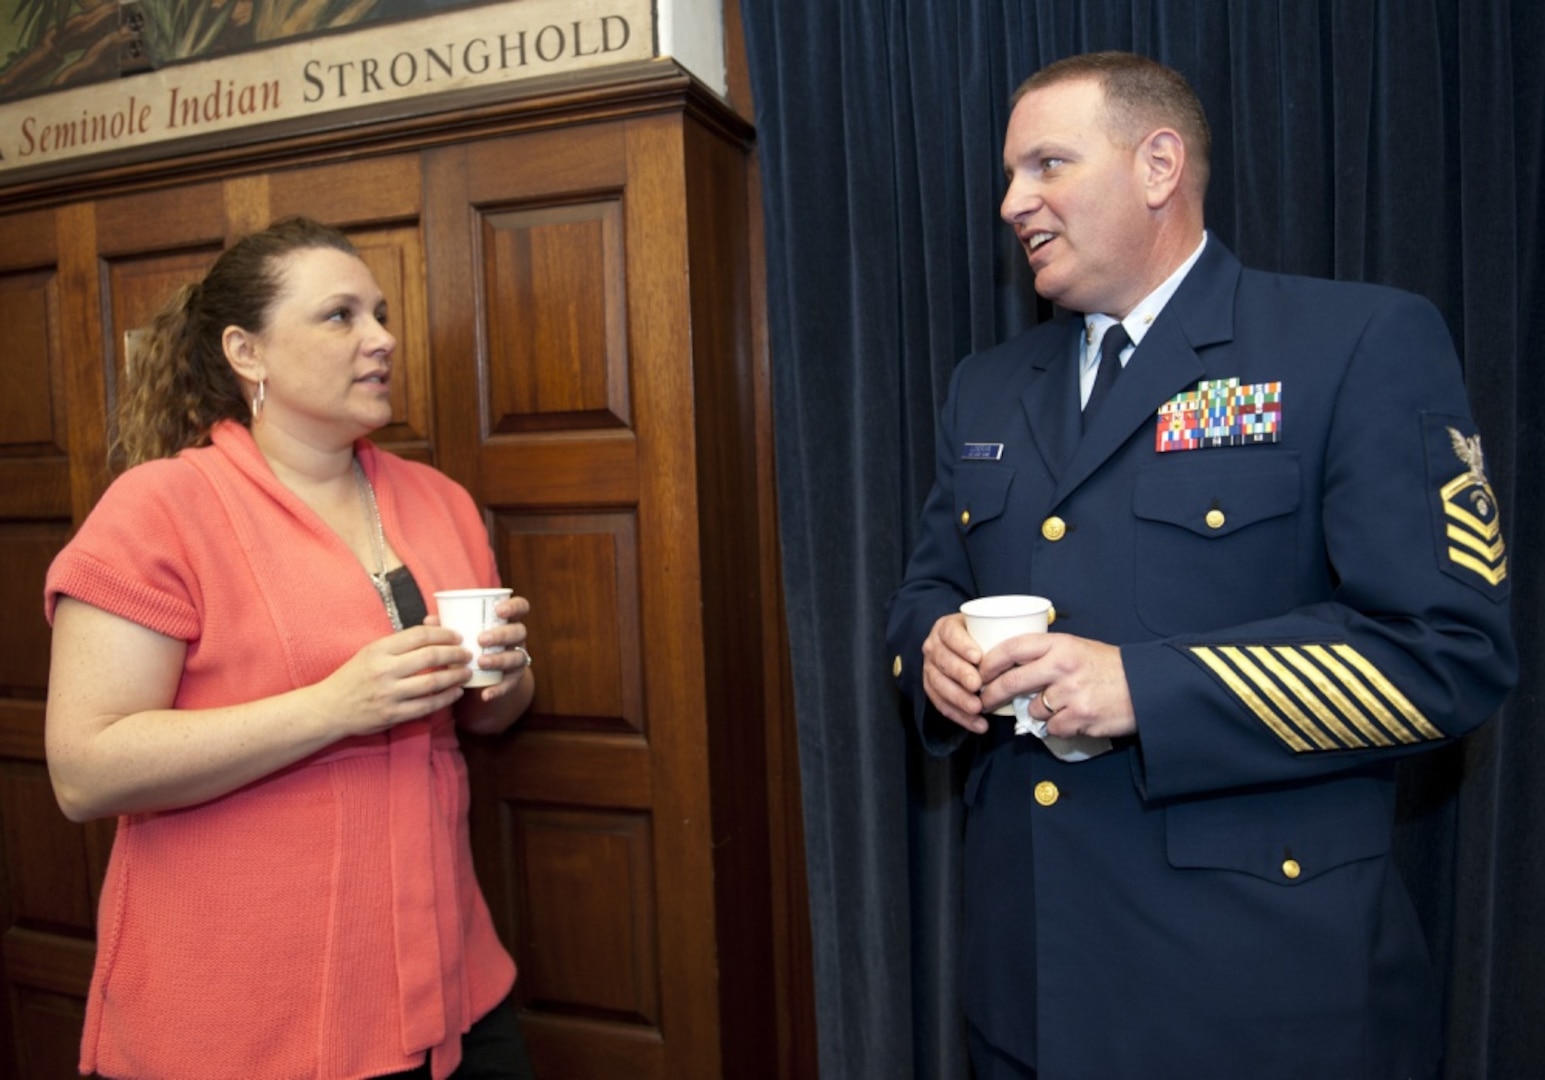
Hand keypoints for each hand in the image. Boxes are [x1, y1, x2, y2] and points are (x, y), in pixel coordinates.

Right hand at [316, 624, 474, 737]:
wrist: (329, 708)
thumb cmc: (353, 676)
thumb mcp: (370, 652)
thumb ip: (400, 642)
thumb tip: (434, 625)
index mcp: (378, 649)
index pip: (419, 635)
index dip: (443, 634)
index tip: (457, 636)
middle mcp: (384, 670)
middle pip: (430, 656)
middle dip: (455, 654)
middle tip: (467, 654)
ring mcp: (389, 694)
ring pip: (432, 683)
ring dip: (455, 677)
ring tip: (466, 672)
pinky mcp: (392, 715)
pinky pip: (426, 706)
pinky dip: (445, 699)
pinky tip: (455, 692)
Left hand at [429, 594, 532, 703]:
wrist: (485, 675)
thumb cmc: (472, 645)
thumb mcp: (464, 633)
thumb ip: (449, 625)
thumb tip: (429, 620)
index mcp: (506, 621)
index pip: (520, 606)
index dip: (514, 606)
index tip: (498, 610)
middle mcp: (516, 638)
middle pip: (519, 632)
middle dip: (501, 635)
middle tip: (481, 639)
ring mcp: (517, 658)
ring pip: (517, 657)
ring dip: (499, 659)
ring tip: (480, 662)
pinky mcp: (514, 679)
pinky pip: (510, 684)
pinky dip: (498, 689)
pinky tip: (485, 694)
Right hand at [921, 613, 991, 733]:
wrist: (966, 652)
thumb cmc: (984, 639)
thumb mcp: (990, 628)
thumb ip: (1003, 630)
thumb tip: (1032, 634)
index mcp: (946, 628)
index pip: (950, 634)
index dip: (962, 645)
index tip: (978, 657)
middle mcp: (933, 647)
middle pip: (943, 660)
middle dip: (960, 674)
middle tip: (978, 686)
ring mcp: (929, 668)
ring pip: (938, 685)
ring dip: (958, 699)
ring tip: (978, 708)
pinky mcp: (932, 688)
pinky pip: (941, 704)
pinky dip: (960, 716)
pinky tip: (977, 724)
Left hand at [978, 633, 1136, 739]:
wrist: (1145, 687)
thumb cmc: (1108, 667)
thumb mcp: (1077, 648)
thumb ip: (1047, 654)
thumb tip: (1011, 667)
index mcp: (1060, 644)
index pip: (1012, 648)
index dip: (989, 661)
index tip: (978, 671)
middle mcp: (1062, 666)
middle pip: (1012, 682)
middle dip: (992, 694)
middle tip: (983, 700)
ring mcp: (1070, 693)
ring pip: (1033, 709)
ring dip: (1038, 712)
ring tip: (1058, 705)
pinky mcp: (1079, 717)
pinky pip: (1052, 727)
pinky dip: (1058, 726)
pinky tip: (1073, 717)